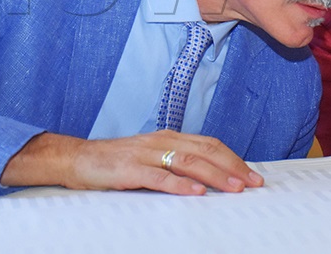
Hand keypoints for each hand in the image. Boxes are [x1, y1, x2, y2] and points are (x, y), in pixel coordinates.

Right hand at [0, 130, 263, 195]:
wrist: (77, 159)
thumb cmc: (117, 161)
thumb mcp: (151, 156)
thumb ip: (176, 162)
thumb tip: (207, 176)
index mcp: (170, 137)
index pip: (210, 144)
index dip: (233, 158)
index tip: (253, 175)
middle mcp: (162, 141)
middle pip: (206, 151)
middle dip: (233, 167)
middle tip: (254, 183)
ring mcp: (146, 154)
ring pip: (189, 162)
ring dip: (215, 175)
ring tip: (235, 188)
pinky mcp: (131, 169)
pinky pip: (160, 177)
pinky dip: (180, 185)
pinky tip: (196, 193)